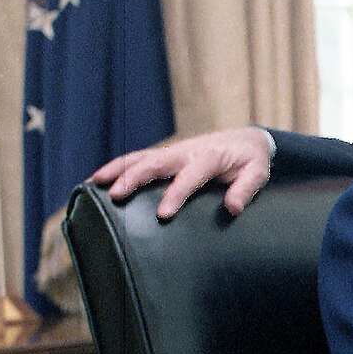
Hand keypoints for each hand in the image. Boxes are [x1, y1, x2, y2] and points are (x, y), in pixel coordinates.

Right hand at [90, 127, 274, 220]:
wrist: (247, 139)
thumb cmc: (251, 161)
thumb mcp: (257, 174)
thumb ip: (246, 189)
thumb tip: (234, 208)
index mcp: (210, 157)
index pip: (189, 176)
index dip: (176, 194)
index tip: (163, 214)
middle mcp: (187, 151)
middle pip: (156, 162)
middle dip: (135, 178)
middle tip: (116, 196)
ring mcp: (173, 151)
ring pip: (141, 157)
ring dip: (118, 169)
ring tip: (95, 184)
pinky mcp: (165, 154)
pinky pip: (138, 158)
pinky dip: (118, 166)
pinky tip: (99, 179)